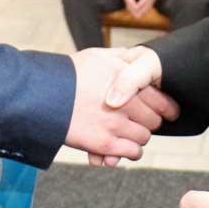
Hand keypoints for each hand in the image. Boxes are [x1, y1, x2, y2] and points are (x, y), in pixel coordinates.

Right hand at [65, 48, 178, 163]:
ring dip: (138, 137)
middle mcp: (126, 102)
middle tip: (138, 122)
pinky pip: (133, 152)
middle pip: (154, 120)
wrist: (43, 96)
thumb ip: (121, 57)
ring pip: (145, 137)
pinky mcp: (105, 143)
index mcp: (127, 79)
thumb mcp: (97, 56)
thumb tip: (136, 55)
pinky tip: (122, 147)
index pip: (160, 99)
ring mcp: (116, 123)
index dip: (165, 107)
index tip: (165, 112)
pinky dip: (130, 152)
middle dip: (148, 121)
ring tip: (126, 133)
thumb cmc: (68, 75)